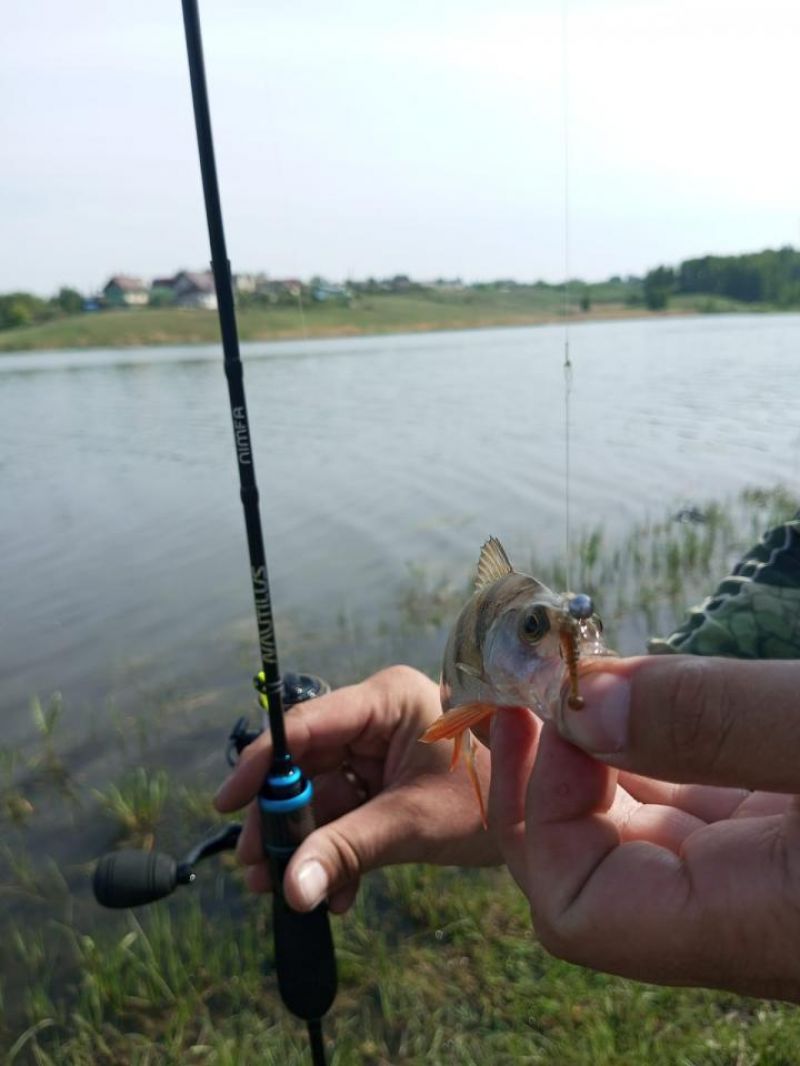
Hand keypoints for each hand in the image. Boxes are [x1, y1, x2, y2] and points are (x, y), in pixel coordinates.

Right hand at [215, 665, 498, 913]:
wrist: (537, 820)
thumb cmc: (484, 802)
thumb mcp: (409, 824)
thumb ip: (344, 851)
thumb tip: (289, 890)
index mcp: (385, 700)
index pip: (306, 725)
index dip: (262, 764)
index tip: (227, 802)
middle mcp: (374, 716)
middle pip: (304, 764)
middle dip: (283, 821)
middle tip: (257, 869)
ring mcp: (377, 747)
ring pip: (319, 794)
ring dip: (306, 847)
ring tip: (287, 894)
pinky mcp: (381, 778)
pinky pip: (342, 812)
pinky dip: (335, 852)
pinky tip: (337, 894)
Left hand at [490, 656, 799, 1001]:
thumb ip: (709, 722)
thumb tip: (582, 705)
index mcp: (755, 926)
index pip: (578, 910)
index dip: (539, 808)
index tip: (553, 710)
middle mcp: (750, 923)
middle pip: (594, 873)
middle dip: (546, 771)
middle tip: (531, 678)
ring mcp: (766, 884)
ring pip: (642, 836)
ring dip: (596, 753)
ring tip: (574, 674)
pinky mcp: (786, 846)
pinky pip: (696, 812)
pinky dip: (656, 750)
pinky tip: (644, 696)